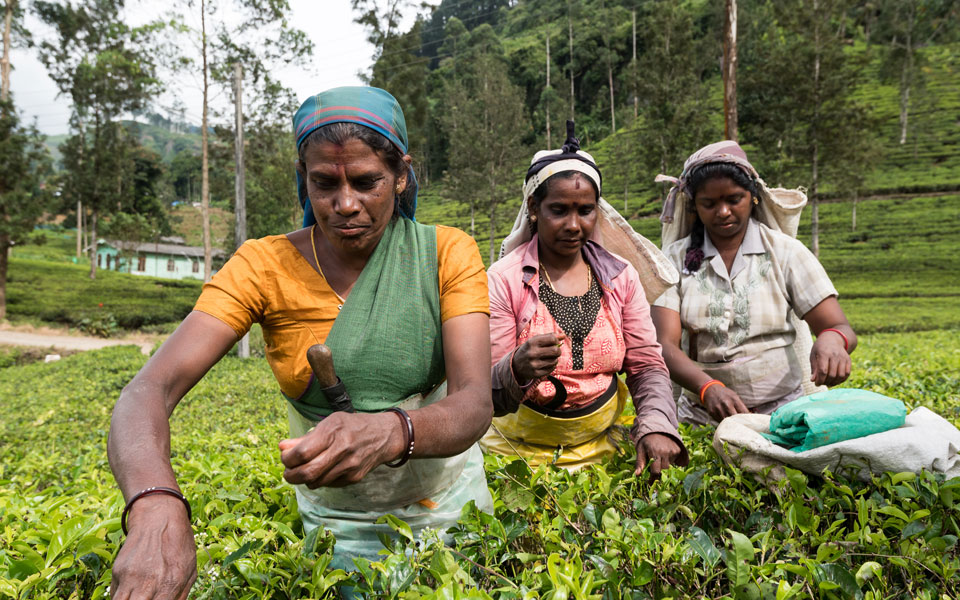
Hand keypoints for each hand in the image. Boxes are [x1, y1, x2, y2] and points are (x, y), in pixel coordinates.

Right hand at [110, 495, 195, 599]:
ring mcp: (130, 576)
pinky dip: (122, 598)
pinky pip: (115, 595)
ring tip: (139, 596)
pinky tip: (132, 592)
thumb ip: (181, 594)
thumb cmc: (179, 542)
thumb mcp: (190, 568)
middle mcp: (148, 582)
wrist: (159, 515)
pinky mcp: (117, 570)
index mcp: (171, 582)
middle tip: (147, 599)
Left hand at [279, 411, 403, 487]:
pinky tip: (322, 471)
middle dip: (291, 475)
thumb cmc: (352, 426)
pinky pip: (328, 484)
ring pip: (316, 482)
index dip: (287, 459)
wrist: (384, 436)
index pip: (302, 453)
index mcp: (333, 431)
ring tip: (304, 470)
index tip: (285, 457)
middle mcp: (342, 449)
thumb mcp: (329, 423)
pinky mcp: (354, 478)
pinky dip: (320, 480)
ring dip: (304, 479)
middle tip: (288, 472)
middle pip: (307, 472)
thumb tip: (282, 447)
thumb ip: (305, 438)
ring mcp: (349, 466)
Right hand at [511, 333, 564, 383]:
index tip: (554, 342)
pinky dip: (551, 366)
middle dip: (558, 350)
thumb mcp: (535, 340)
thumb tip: (563, 335)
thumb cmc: (528, 350)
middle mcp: (532, 353)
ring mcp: (534, 364)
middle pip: (556, 351)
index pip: (552, 339)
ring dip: (555, 359)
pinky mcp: (536, 374)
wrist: (515, 365)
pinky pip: (551, 369)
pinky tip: (546, 364)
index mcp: (532, 342)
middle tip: (555, 351)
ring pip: (555, 360)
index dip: (556, 340)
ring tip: (549, 358)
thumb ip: (549, 336)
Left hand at [634, 433, 686, 478]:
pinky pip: (674, 461)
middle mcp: (665, 452)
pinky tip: (664, 453)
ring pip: (669, 466)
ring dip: (663, 465)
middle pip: (663, 470)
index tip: (650, 483)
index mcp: (654, 452)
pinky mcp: (678, 450)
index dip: (653, 479)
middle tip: (653, 467)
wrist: (656, 427)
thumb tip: (637, 475)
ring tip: (658, 457)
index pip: (656, 472)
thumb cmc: (645, 440)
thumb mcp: (640, 449)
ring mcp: (673, 450)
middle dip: (658, 470)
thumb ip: (640, 462)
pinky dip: (669, 460)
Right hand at [702, 384, 749, 422]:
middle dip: (739, 422)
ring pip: (727, 422)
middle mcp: (726, 404)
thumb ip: (740, 406)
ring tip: (733, 425)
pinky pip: (719, 421)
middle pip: (736, 418)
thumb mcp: (734, 396)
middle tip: (741, 425)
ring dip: (731, 424)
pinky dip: (723, 422)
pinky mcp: (712, 412)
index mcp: (734, 399)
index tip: (748, 422)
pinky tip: (725, 421)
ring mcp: (718, 409)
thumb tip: (748, 416)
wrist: (710, 390)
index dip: (747, 418)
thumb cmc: (725, 394)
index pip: (744, 413)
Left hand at [810, 333, 851, 385]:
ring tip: (828, 383)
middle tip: (822, 383)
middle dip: (826, 382)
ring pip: (841, 375)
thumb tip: (813, 380)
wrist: (832, 338)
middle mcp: (835, 355)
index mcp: (824, 353)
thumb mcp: (813, 355)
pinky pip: (847, 373)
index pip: (823, 370)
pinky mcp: (848, 360)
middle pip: (832, 374)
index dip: (820, 380)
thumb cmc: (820, 348)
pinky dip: (842, 380)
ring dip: (834, 382)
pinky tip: (835, 381)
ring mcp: (843, 357)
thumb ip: (814, 368)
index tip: (816, 384)